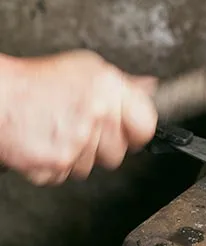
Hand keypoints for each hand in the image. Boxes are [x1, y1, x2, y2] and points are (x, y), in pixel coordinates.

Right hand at [0, 50, 157, 184]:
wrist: (1, 98)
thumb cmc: (38, 80)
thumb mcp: (86, 68)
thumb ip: (122, 83)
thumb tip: (150, 89)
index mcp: (109, 89)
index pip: (146, 125)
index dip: (137, 130)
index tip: (129, 130)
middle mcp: (97, 115)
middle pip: (118, 152)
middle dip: (103, 144)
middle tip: (83, 126)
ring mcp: (77, 143)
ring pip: (91, 167)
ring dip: (78, 155)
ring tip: (60, 130)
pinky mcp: (56, 165)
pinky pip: (65, 176)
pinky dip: (56, 165)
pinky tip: (47, 142)